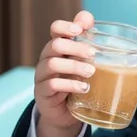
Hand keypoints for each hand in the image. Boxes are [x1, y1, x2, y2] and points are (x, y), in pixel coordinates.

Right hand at [34, 11, 94, 136]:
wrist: (64, 113)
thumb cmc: (76, 82)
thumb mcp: (84, 64)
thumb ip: (89, 44)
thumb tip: (93, 23)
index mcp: (58, 48)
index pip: (55, 29)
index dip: (65, 27)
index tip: (80, 30)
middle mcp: (47, 58)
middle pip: (55, 45)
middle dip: (75, 47)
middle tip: (93, 54)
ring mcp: (42, 75)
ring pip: (52, 64)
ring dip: (74, 66)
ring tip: (91, 72)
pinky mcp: (42, 92)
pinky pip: (52, 85)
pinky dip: (70, 85)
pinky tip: (84, 88)